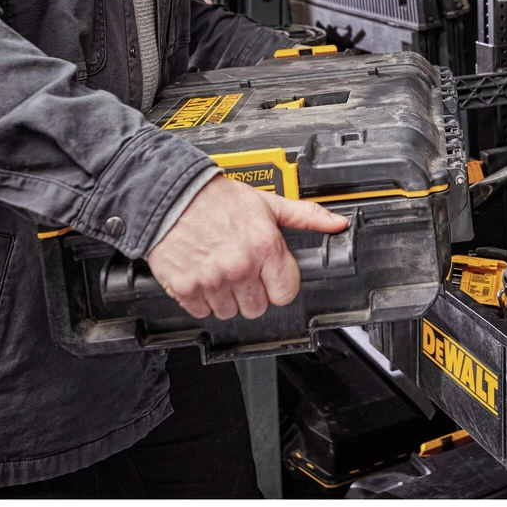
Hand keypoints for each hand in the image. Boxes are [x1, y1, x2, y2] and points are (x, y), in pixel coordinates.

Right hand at [146, 175, 347, 321]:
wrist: (171, 194)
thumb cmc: (216, 198)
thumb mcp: (267, 203)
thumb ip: (305, 216)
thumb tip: (335, 223)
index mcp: (265, 247)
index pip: (286, 293)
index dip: (280, 284)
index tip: (270, 275)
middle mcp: (240, 267)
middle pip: (259, 307)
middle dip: (254, 292)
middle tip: (243, 270)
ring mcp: (212, 281)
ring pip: (230, 312)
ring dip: (227, 298)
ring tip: (221, 271)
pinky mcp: (185, 288)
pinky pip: (202, 312)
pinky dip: (202, 300)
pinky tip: (202, 276)